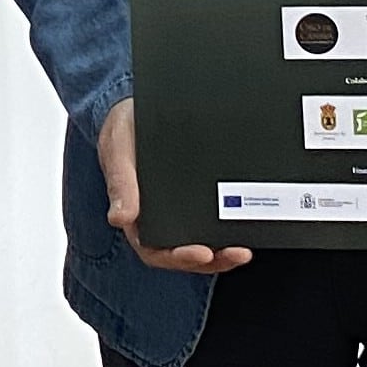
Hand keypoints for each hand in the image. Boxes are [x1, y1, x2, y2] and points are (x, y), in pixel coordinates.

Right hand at [98, 98, 250, 274]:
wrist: (140, 107)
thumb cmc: (124, 129)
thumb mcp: (118, 150)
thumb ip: (120, 182)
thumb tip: (120, 219)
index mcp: (135, 215)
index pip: (154, 249)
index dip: (177, 257)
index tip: (201, 253)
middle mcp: (159, 218)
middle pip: (183, 254)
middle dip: (211, 260)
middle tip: (236, 252)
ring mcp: (181, 209)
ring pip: (202, 243)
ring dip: (223, 253)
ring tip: (244, 249)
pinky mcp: (199, 196)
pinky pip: (215, 220)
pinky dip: (231, 229)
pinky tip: (247, 226)